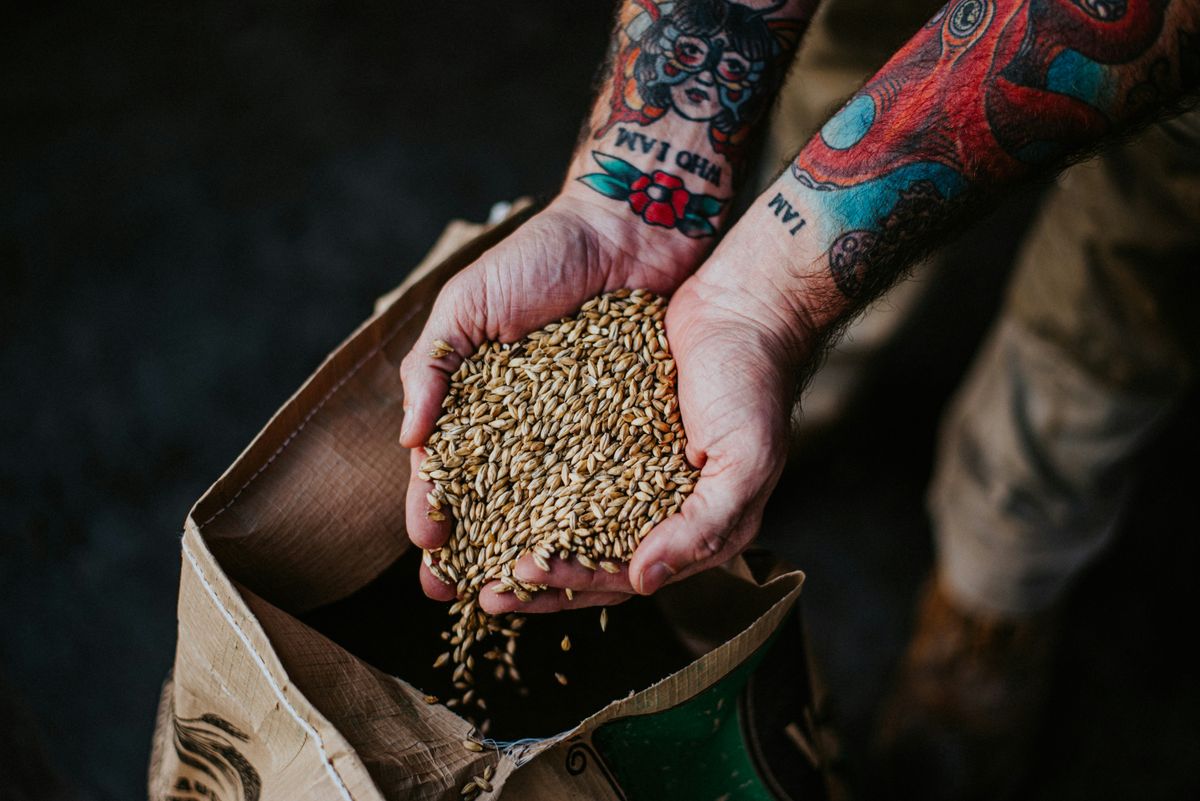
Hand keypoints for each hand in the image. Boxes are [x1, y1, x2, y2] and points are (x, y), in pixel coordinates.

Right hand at [399, 193, 706, 603]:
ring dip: (528, 547)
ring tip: (517, 590)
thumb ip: (433, 365)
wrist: (629, 227)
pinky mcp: (628, 425)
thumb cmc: (542, 256)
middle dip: (473, 547)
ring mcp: (578, 428)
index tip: (428, 550)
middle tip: (457, 595)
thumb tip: (409, 438)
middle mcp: (526, 423)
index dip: (433, 508)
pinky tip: (586, 552)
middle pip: (494, 500)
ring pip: (549, 502)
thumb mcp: (470, 303)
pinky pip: (608, 479)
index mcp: (479, 398)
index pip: (448, 467)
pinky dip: (593, 516)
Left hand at [485, 252, 813, 612]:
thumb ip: (703, 528)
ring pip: (571, 521)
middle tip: (483, 590)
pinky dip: (533, 484)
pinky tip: (497, 487)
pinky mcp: (611, 435)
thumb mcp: (745, 461)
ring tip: (479, 550)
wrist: (741, 305)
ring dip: (527, 539)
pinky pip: (565, 468)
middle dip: (538, 579)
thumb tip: (645, 580)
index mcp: (696, 530)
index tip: (521, 574)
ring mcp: (632, 471)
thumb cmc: (753, 384)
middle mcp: (660, 509)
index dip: (574, 581)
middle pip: (591, 559)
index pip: (626, 576)